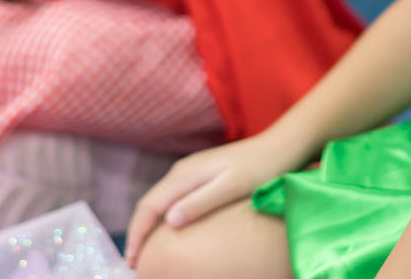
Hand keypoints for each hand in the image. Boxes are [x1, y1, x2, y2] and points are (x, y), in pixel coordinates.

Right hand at [125, 130, 308, 265]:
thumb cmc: (259, 170)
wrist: (279, 147)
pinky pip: (170, 197)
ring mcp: (189, 171)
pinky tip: (167, 230)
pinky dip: (161, 216)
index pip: (149, 206)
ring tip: (145, 251)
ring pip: (158, 200)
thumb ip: (199, 202)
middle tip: (133, 263)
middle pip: (149, 203)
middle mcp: (181, 170)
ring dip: (147, 225)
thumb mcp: (230, 188)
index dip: (136, 233)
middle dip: (137, 232)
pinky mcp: (199, 174)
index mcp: (185, 174)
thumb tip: (168, 220)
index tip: (131, 261)